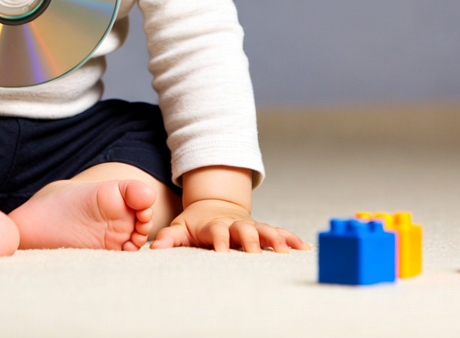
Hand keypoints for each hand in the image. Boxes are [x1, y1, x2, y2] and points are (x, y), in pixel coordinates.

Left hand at [150, 199, 309, 252]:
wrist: (214, 206)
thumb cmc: (196, 223)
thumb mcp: (180, 227)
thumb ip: (169, 237)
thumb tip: (155, 248)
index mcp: (214, 224)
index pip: (217, 231)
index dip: (220, 240)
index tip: (222, 253)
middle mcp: (235, 224)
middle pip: (244, 229)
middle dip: (251, 240)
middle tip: (257, 253)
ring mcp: (250, 225)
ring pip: (264, 230)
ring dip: (275, 239)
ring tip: (286, 250)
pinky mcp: (262, 229)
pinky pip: (278, 232)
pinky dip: (291, 238)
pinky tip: (304, 247)